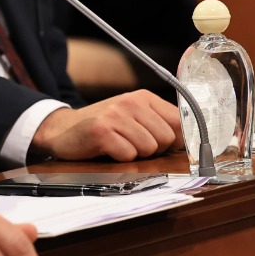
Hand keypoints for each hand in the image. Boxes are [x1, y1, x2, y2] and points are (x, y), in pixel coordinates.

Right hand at [29, 90, 180, 160]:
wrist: (63, 130)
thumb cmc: (104, 128)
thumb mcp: (132, 117)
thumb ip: (159, 124)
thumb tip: (191, 144)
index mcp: (143, 97)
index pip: (179, 122)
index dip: (176, 141)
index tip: (166, 148)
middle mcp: (131, 102)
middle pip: (167, 139)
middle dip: (153, 149)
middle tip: (132, 144)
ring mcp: (116, 115)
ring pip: (149, 148)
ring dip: (135, 154)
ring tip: (119, 145)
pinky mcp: (102, 131)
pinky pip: (128, 155)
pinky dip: (120, 158)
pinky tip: (108, 149)